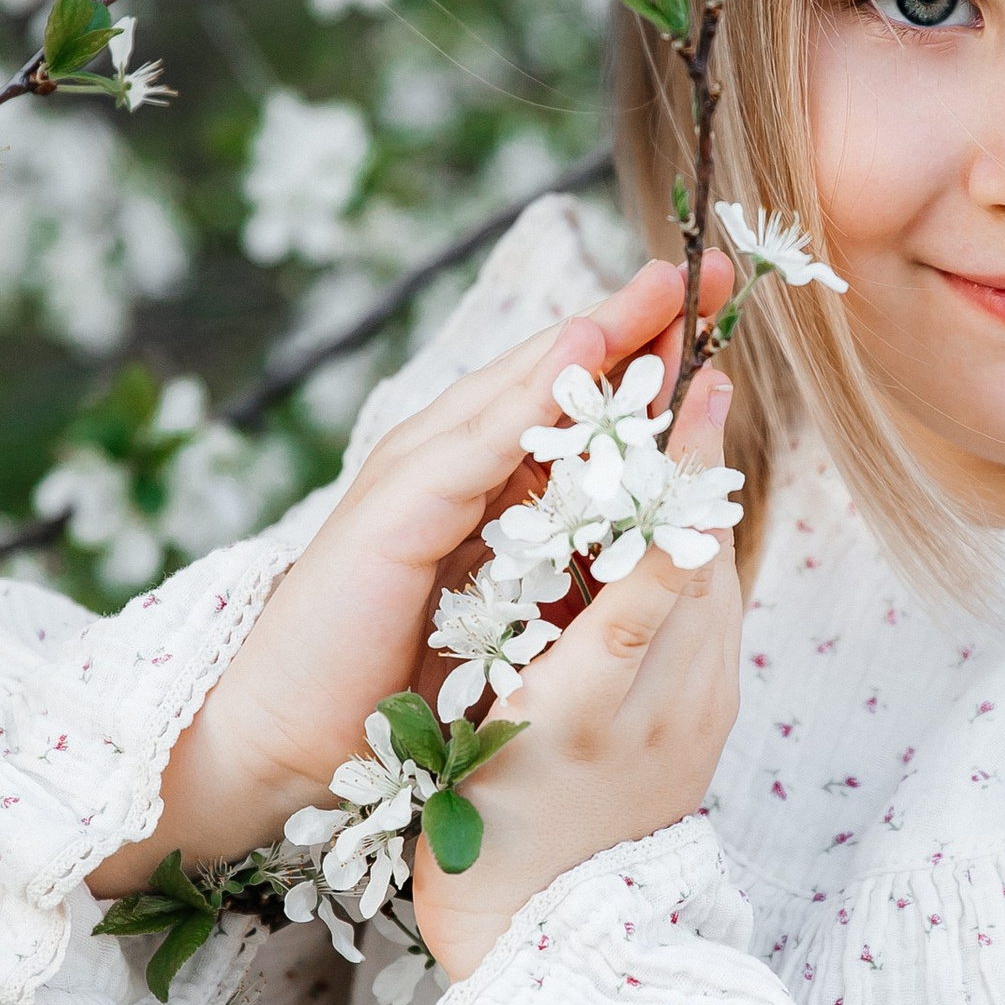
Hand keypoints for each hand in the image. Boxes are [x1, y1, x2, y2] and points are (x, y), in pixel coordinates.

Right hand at [88, 252, 725, 896]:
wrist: (289, 732)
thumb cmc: (392, 678)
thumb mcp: (506, 606)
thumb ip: (555, 554)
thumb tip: (638, 531)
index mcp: (476, 484)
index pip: (566, 401)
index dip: (639, 354)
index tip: (715, 312)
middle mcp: (445, 462)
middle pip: (550, 375)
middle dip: (632, 321)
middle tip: (714, 272)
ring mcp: (414, 478)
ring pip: (518, 393)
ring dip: (593, 337)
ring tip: (661, 289)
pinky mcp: (392, 514)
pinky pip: (476, 446)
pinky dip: (530, 397)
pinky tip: (582, 353)